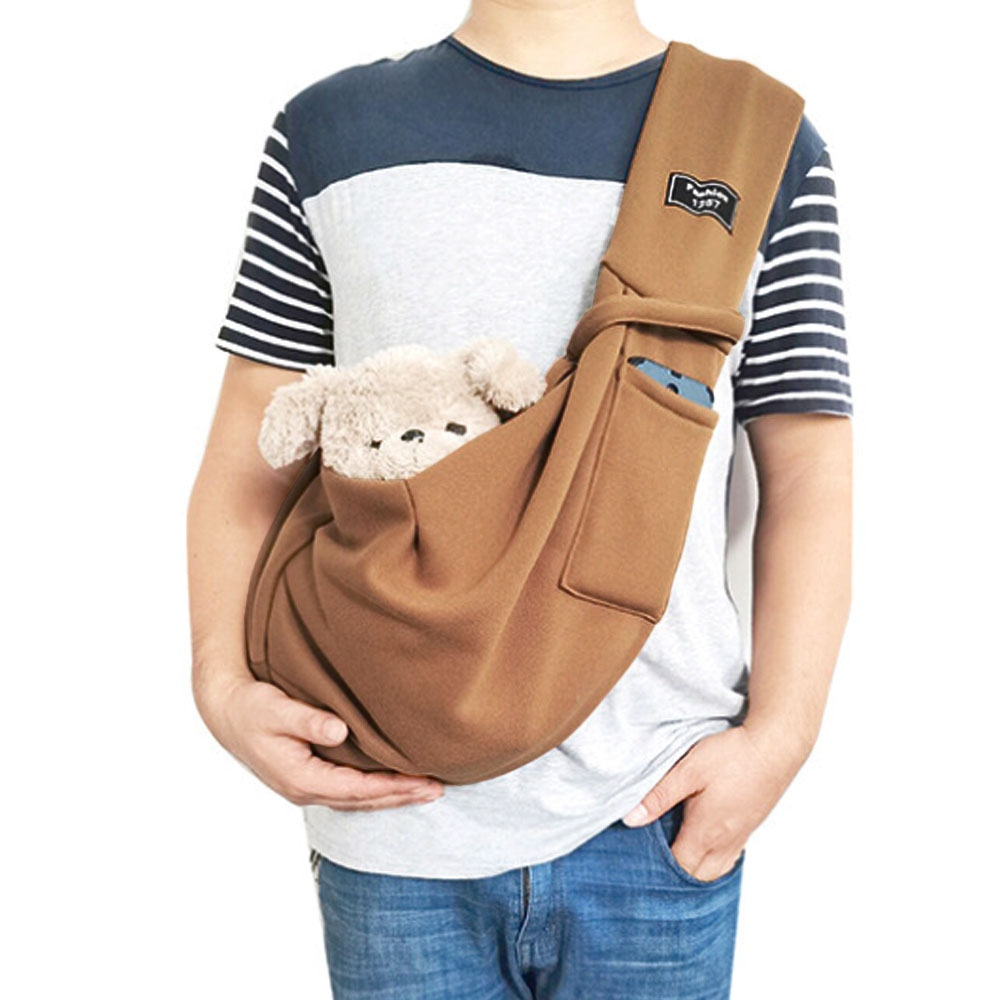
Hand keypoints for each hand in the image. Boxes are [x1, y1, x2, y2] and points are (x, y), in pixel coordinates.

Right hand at [195, 673, 445, 809]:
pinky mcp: (309, 779)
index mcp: (300, 778)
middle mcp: (305, 790)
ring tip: (426, 790)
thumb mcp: (276, 709)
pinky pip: (350, 792)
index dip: (390, 787)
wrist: (226, 713)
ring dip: (391, 797)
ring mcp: (306, 788)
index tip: (420, 781)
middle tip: (437, 790)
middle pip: (362, 801)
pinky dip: (375, 791)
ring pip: (357, 800)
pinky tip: (394, 784)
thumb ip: (307, 720)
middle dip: (400, 796)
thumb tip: (339, 730)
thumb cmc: (252, 708)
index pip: (356, 789)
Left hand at [621, 722, 811, 880]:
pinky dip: (714, 855)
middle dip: (677, 871)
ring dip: (697, 865)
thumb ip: (659, 795)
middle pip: (698, 875)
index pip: (679, 867)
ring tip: (679, 845)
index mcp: (706, 831)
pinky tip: (705, 835)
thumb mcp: (689, 770)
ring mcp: (741, 835)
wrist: (776, 746)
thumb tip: (632, 819)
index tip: (642, 852)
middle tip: (657, 851)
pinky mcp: (750, 824)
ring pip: (717, 868)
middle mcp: (726, 840)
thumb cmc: (733, 756)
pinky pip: (730, 854)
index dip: (658, 865)